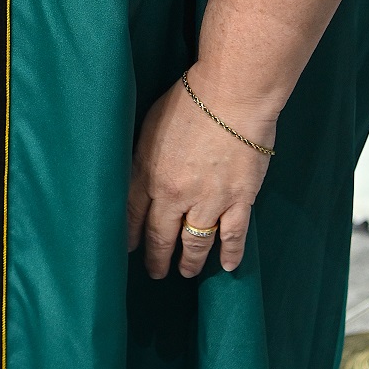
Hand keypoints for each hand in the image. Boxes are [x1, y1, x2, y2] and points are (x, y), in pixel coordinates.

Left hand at [127, 74, 274, 280]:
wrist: (232, 96)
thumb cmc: (190, 100)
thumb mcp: (150, 125)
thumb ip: (143, 155)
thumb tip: (140, 173)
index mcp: (147, 173)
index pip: (131, 215)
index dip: (130, 236)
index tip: (129, 249)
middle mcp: (174, 195)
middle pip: (160, 236)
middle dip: (156, 258)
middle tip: (155, 273)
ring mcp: (208, 201)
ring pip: (195, 243)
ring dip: (189, 262)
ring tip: (186, 272)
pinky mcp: (239, 200)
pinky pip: (233, 236)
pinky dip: (230, 254)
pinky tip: (227, 266)